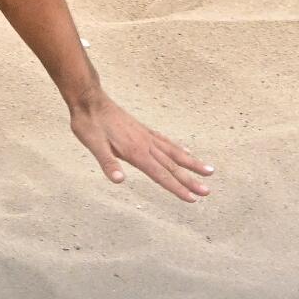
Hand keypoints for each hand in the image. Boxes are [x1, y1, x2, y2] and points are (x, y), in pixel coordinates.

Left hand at [68, 90, 213, 201]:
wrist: (89, 99)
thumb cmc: (89, 123)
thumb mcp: (93, 145)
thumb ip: (107, 163)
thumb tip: (119, 181)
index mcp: (135, 151)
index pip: (160, 174)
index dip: (176, 188)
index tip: (192, 199)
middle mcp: (145, 144)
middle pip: (172, 166)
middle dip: (190, 180)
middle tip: (207, 192)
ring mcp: (146, 136)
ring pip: (174, 152)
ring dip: (192, 163)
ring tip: (209, 171)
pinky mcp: (143, 130)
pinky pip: (166, 141)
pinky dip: (178, 149)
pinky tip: (186, 151)